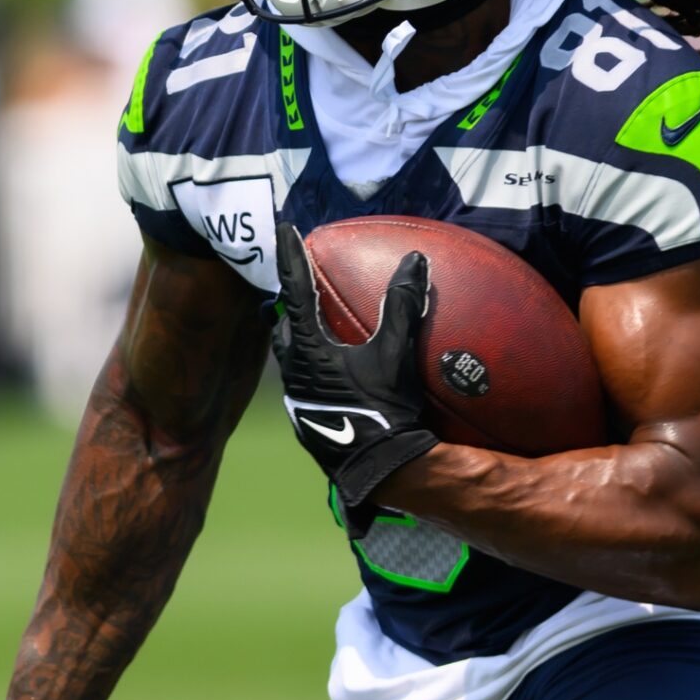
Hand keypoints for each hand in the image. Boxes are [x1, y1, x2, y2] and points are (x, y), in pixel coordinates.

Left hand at [273, 225, 437, 534]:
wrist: (379, 471)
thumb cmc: (385, 411)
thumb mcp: (395, 355)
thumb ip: (404, 306)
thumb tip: (416, 261)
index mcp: (308, 349)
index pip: (295, 289)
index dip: (291, 256)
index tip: (285, 228)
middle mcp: (293, 372)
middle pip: (284, 325)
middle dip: (289, 302)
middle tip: (300, 283)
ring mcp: (297, 399)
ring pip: (290, 357)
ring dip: (299, 337)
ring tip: (316, 326)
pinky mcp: (306, 420)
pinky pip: (303, 382)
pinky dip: (313, 366)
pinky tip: (334, 372)